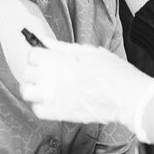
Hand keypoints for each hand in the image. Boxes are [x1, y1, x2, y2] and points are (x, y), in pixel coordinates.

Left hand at [21, 40, 153, 132]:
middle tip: (44, 74)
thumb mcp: (89, 52)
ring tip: (44, 89)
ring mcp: (55, 97)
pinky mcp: (60, 114)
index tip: (45, 59)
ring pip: (27, 92)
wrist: (127, 96)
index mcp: (62, 59)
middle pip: (27, 73)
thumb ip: (63, 47)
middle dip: (33, 72)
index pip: (32, 54)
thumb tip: (44, 40)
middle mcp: (55, 77)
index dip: (38, 56)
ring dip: (32, 90)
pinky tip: (51, 103)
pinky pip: (38, 111)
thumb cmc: (113, 72)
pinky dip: (41, 107)